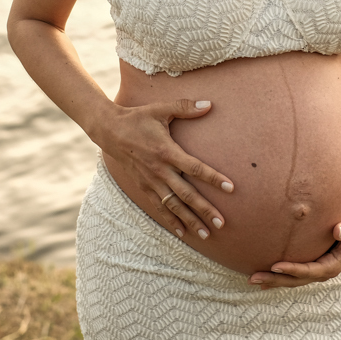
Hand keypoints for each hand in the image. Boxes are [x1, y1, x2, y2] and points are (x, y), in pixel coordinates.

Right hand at [97, 98, 234, 240]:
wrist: (109, 131)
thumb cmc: (138, 118)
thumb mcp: (161, 108)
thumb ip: (186, 107)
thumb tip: (209, 105)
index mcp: (167, 152)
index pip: (195, 168)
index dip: (213, 178)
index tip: (231, 188)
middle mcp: (160, 171)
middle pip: (187, 194)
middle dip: (205, 209)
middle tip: (221, 222)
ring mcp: (151, 181)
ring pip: (174, 206)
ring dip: (190, 220)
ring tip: (206, 234)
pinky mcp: (144, 187)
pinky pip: (160, 207)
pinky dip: (171, 220)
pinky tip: (182, 232)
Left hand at [247, 210, 340, 289]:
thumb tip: (338, 230)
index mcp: (334, 265)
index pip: (310, 271)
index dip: (293, 270)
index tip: (275, 266)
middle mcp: (323, 270)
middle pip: (296, 279)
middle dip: (275, 279)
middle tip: (253, 278)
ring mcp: (317, 268)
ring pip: (292, 278)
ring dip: (272, 279)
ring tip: (251, 279)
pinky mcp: (313, 262)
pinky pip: (293, 271)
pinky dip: (278, 273)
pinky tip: (263, 272)